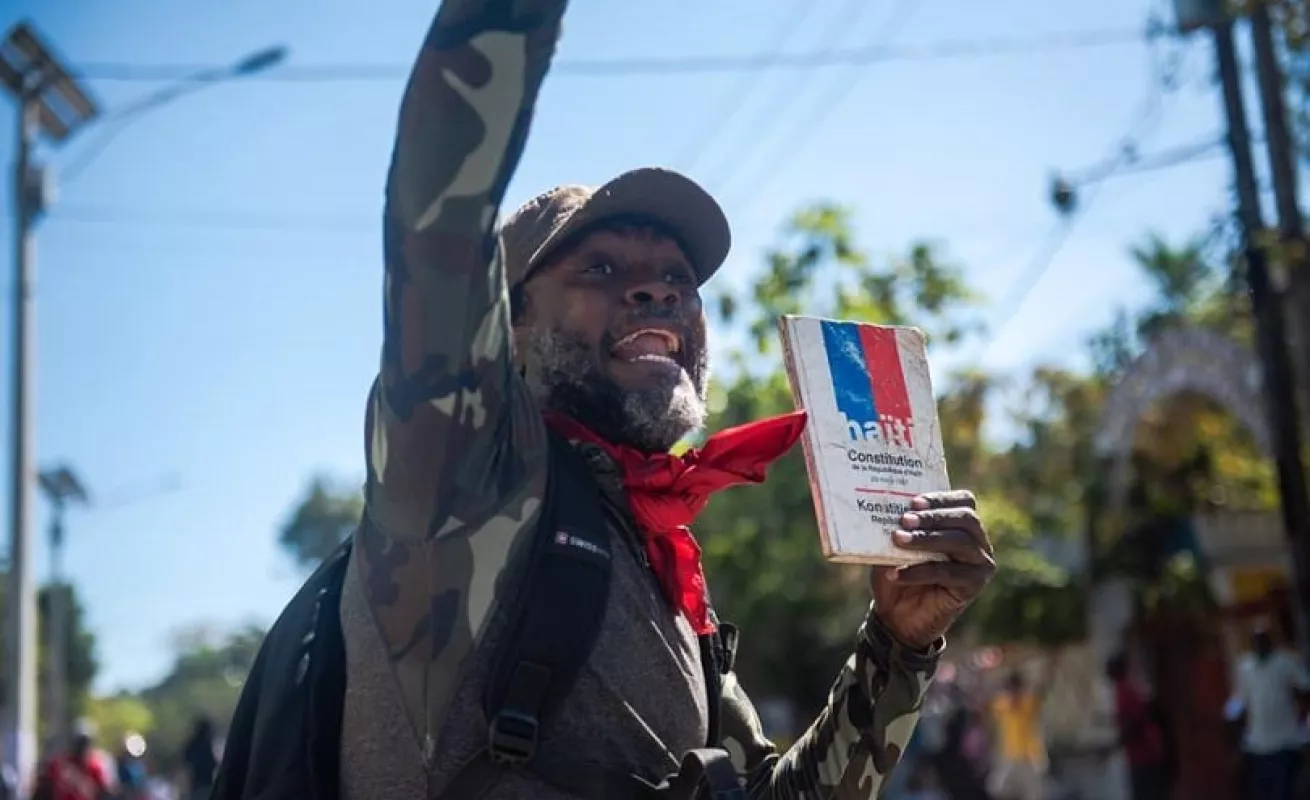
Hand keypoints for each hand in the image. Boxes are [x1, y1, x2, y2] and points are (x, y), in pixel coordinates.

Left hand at [870, 490, 994, 649]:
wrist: (897, 617)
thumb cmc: (896, 573)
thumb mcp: (893, 547)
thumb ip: (898, 528)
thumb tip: (885, 508)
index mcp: (962, 525)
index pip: (963, 501)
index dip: (941, 498)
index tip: (913, 502)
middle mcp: (978, 542)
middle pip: (966, 519)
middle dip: (934, 517)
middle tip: (904, 520)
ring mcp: (980, 564)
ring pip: (961, 542)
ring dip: (927, 539)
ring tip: (898, 540)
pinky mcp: (974, 586)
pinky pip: (948, 573)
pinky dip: (920, 570)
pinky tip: (896, 573)